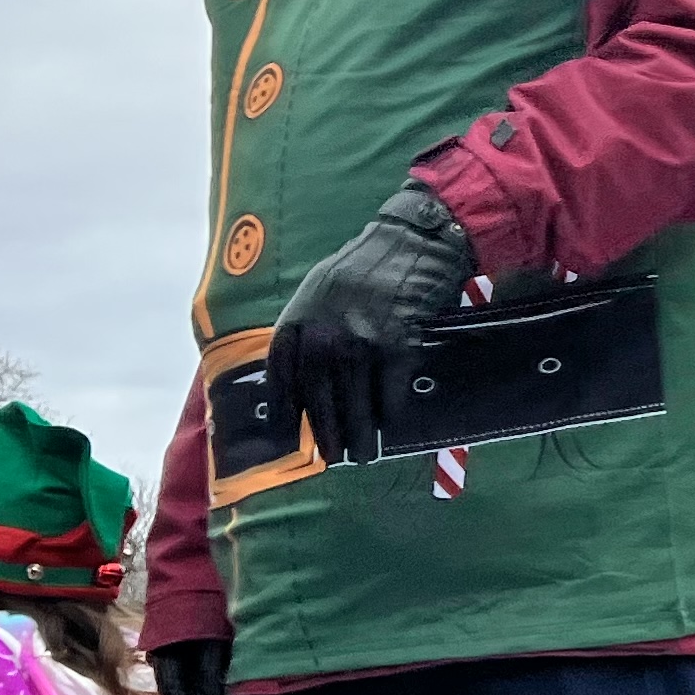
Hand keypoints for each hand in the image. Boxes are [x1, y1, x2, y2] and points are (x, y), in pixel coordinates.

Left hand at [267, 182, 478, 465]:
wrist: (412, 240)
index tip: (292, 432)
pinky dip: (391, 412)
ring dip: (360, 433)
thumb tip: (303, 374)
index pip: (283, 375)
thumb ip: (307, 327)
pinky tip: (392, 423)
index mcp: (299, 318)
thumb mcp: (320, 288)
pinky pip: (392, 391)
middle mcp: (323, 333)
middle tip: (334, 455)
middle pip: (319, 397)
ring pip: (356, 402)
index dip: (286, 408)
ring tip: (363, 454)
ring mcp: (361, 340)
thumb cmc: (366, 265)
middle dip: (326, 431)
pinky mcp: (397, 344)